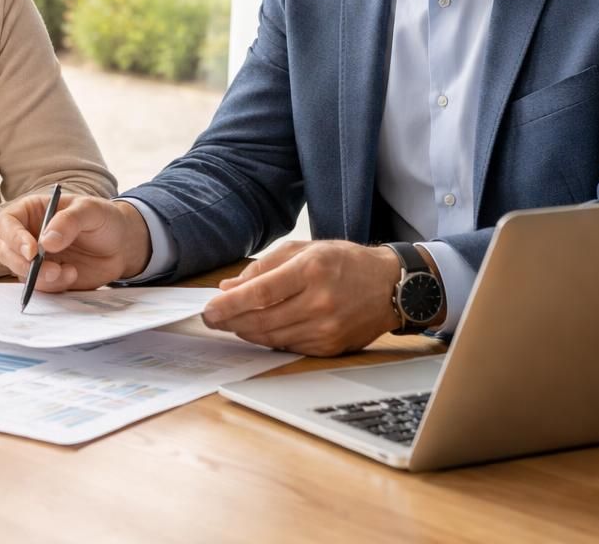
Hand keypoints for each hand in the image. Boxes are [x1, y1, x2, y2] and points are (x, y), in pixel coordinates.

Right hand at [0, 194, 151, 291]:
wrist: (121, 245)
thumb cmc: (103, 219)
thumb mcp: (91, 210)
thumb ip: (70, 221)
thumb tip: (46, 241)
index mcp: (31, 211)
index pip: (6, 223)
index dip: (13, 237)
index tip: (33, 250)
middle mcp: (27, 235)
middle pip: (6, 251)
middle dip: (24, 264)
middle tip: (51, 269)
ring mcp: (35, 259)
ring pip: (20, 273)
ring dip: (41, 278)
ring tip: (69, 272)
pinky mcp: (47, 278)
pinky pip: (39, 287)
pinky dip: (54, 286)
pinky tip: (73, 274)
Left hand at [202, 240, 403, 356]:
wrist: (390, 286)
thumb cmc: (345, 262)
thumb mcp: (305, 249)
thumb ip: (263, 267)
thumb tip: (228, 288)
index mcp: (311, 271)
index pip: (260, 294)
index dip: (229, 305)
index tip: (208, 309)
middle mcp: (320, 302)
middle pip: (262, 321)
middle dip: (230, 321)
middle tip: (212, 318)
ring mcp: (326, 329)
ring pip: (272, 338)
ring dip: (246, 332)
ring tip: (232, 323)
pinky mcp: (330, 348)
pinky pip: (289, 347)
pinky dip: (269, 340)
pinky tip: (259, 330)